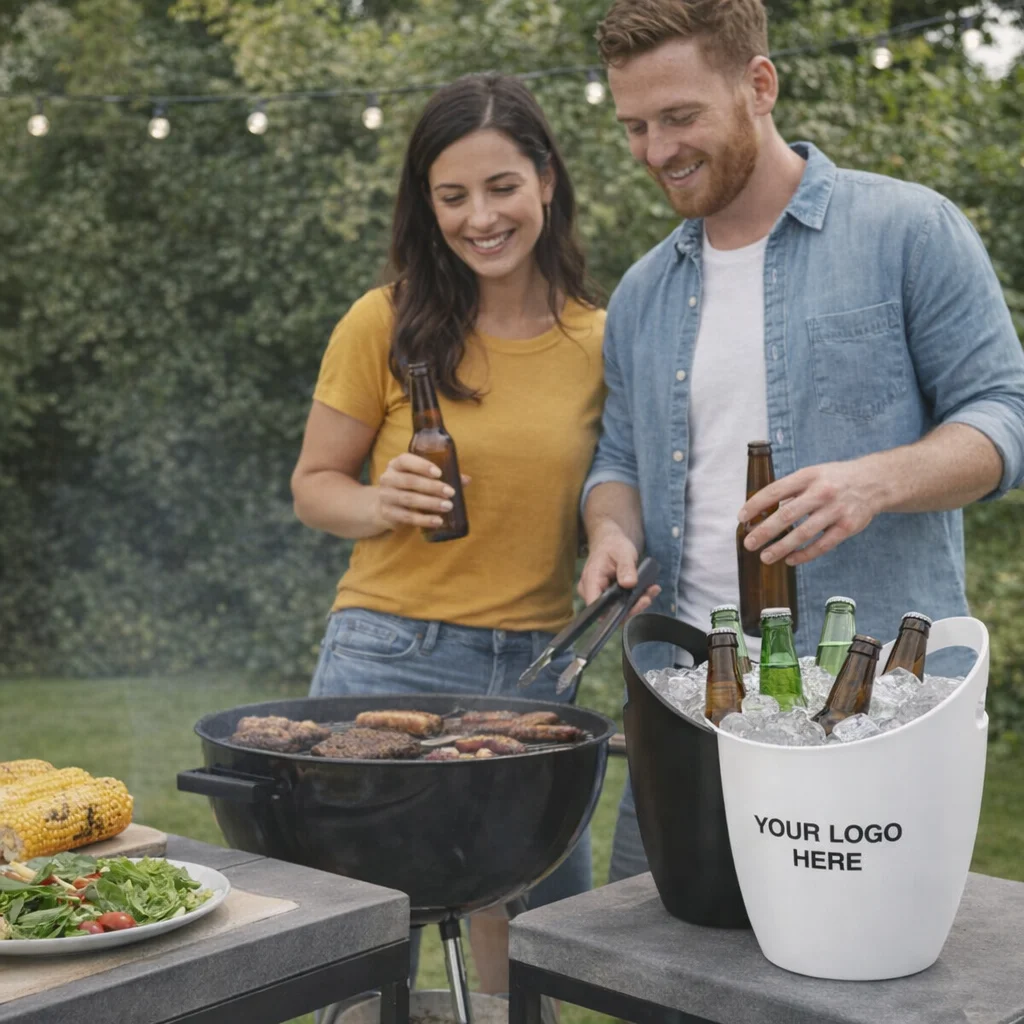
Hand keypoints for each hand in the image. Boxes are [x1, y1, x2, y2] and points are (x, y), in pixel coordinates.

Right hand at [376, 453, 469, 530]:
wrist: (383, 507)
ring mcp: (385, 497)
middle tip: (450, 492)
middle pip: (409, 481)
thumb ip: (442, 477)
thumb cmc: (408, 488)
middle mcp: (387, 478)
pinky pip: (407, 517)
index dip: (422, 465)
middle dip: (432, 487)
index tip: (439, 473)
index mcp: (396, 465)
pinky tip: (437, 521)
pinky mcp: (387, 514)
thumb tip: (466, 479)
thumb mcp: (419, 478)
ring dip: (430, 503)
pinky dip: (424, 520)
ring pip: (409, 499)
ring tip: (448, 506)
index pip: (405, 460)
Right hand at [578, 522, 660, 614]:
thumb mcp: (622, 552)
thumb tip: (629, 584)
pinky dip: (637, 598)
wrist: (611, 541)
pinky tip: (650, 589)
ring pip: (618, 609)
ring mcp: (601, 594)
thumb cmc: (613, 545)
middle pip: (609, 611)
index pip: (596, 606)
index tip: (633, 605)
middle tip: (647, 598)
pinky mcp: (611, 596)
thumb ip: (626, 567)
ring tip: (652, 590)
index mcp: (591, 580)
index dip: (613, 612)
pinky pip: (623, 603)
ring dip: (637, 603)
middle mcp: (592, 591)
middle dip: (631, 607)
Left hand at [738, 458, 882, 566]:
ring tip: (765, 557)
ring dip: (781, 547)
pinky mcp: (847, 527)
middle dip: (764, 531)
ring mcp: (835, 510)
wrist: (874, 482)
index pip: (775, 490)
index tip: (741, 518)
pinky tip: (790, 560)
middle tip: (749, 543)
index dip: (756, 505)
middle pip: (787, 514)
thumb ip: (790, 490)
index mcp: (808, 476)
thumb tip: (761, 509)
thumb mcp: (812, 474)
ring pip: (803, 534)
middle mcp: (821, 492)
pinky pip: (822, 545)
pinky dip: (804, 555)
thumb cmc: (835, 479)